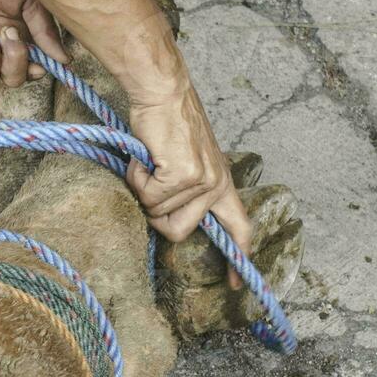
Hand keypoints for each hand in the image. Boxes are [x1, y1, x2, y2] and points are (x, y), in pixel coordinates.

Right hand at [126, 79, 250, 287]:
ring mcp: (201, 181)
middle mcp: (216, 185)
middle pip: (180, 232)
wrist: (163, 91)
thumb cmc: (168, 122)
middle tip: (149, 186)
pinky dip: (137, 178)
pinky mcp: (182, 174)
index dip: (238, 260)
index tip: (235, 284)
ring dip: (143, 190)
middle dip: (156, 215)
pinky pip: (149, 196)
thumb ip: (187, 188)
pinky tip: (144, 157)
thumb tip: (166, 217)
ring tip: (149, 162)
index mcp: (222, 183)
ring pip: (159, 214)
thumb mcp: (188, 158)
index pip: (239, 229)